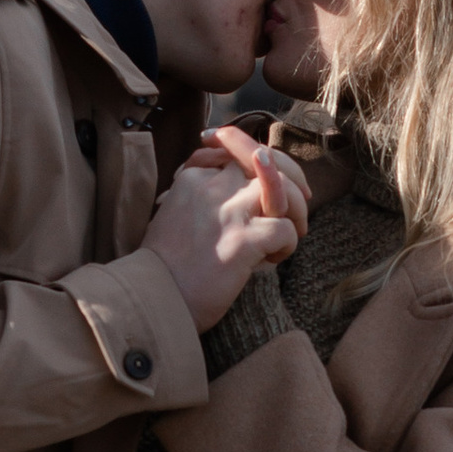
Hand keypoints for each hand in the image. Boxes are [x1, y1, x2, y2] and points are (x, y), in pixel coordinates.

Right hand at [144, 128, 307, 330]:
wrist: (153, 299)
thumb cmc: (164, 266)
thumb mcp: (173, 216)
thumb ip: (202, 198)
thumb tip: (239, 198)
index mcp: (194, 177)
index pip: (240, 153)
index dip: (261, 167)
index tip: (266, 192)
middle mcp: (213, 187)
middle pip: (266, 158)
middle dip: (291, 176)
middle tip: (300, 200)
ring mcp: (229, 212)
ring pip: (284, 187)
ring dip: (297, 209)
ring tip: (294, 230)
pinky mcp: (243, 240)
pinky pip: (285, 228)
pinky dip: (288, 244)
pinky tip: (273, 259)